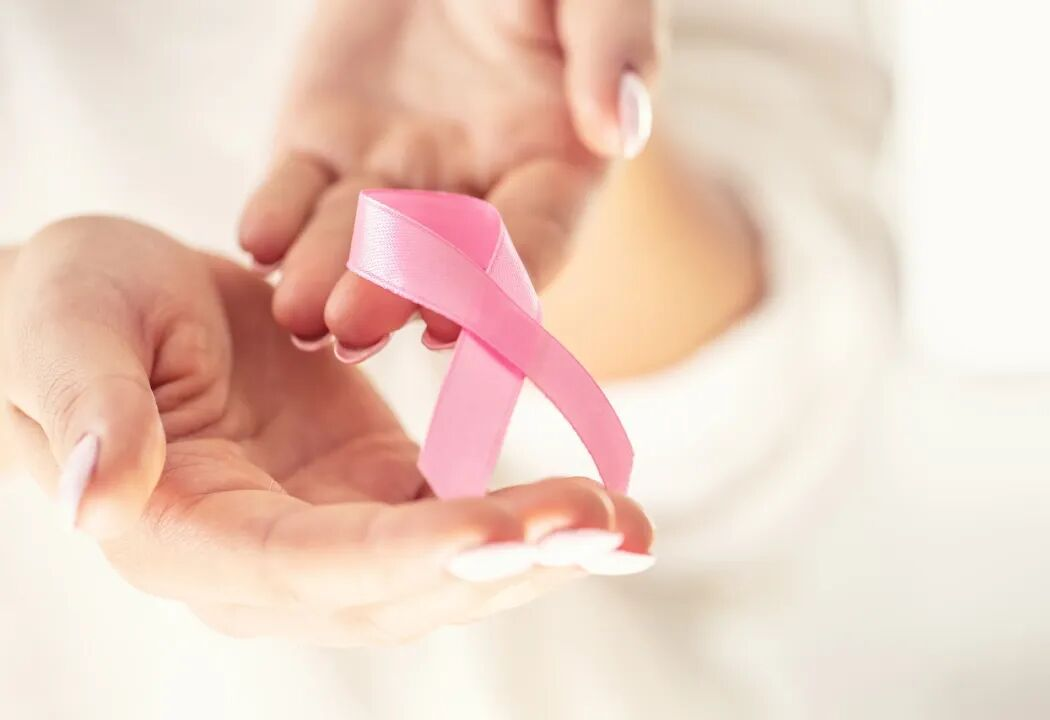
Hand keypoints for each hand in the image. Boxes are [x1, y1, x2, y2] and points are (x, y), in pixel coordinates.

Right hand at [0, 217, 652, 643]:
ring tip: (629, 526)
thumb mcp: (64, 334)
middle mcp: (265, 559)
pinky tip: (594, 502)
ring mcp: (324, 530)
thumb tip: (101, 501)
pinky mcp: (365, 488)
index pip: (311, 565)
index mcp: (186, 535)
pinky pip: (455, 518)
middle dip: (507, 560)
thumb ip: (87, 412)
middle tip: (612, 528)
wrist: (112, 304)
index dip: (409, 552)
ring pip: (444, 568)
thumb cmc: (66, 312)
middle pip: (399, 585)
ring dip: (537, 551)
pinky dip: (523, 517)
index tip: (504, 528)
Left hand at [238, 0, 661, 356]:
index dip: (500, 279)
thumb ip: (612, 47)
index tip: (462, 315)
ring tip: (299, 310)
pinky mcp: (326, 150)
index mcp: (554, 165)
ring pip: (358, 238)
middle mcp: (473, 191)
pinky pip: (298, 193)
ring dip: (328, 276)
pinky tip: (259, 244)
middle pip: (435, 258)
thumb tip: (616, 130)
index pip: (534, 234)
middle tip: (356, 323)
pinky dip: (278, 220)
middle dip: (395, 292)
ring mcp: (395, 178)